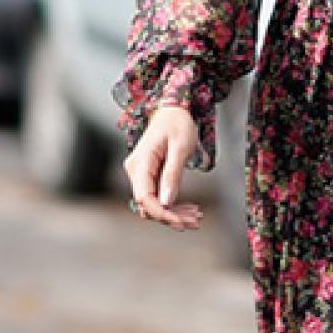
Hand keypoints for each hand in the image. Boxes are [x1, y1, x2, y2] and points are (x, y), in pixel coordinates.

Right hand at [122, 105, 203, 230]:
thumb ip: (172, 174)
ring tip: (196, 217)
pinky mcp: (148, 176)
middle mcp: (136, 170)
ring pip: (153, 203)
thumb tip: (167, 201)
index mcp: (140, 162)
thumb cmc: (177, 123)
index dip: (161, 213)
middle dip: (171, 216)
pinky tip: (190, 208)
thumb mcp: (181, 147)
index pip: (144, 197)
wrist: (172, 110)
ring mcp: (141, 174)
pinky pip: (158, 196)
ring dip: (174, 213)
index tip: (180, 222)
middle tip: (195, 222)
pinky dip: (173, 204)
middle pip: (148, 204)